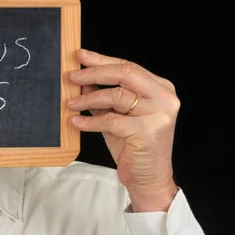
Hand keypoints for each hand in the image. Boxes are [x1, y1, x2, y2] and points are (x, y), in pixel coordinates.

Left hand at [67, 49, 178, 211]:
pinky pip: (111, 120)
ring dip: (88, 98)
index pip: (128, 67)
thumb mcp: (115, 117)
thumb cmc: (132, 147)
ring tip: (70, 104)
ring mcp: (159, 114)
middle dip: (94, 72)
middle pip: (125, 73)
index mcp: (160, 89)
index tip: (80, 56)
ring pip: (117, 96)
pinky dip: (90, 121)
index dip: (102, 60)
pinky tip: (76, 122)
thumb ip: (102, 98)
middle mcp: (164, 97)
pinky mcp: (147, 131)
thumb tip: (81, 80)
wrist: (148, 178)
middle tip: (71, 76)